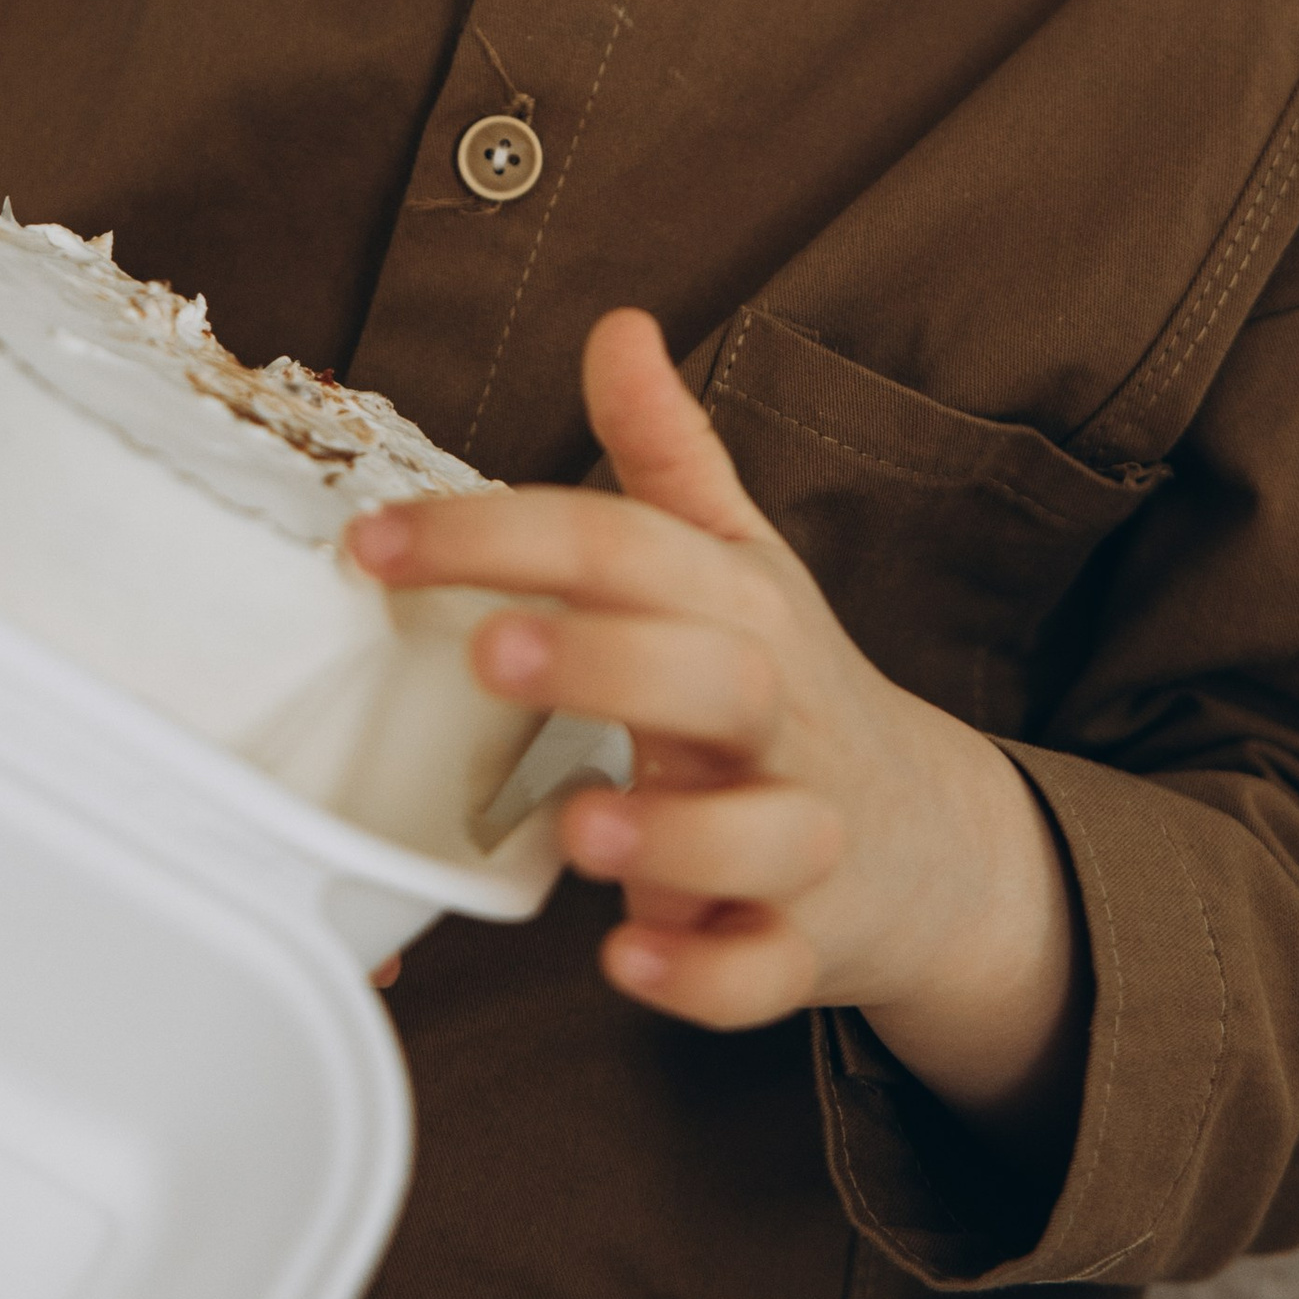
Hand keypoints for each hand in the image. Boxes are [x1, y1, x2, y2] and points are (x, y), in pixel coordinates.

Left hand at [347, 311, 1086, 1144]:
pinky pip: (767, 969)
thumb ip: (666, 453)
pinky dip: (706, 974)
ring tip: (577, 825)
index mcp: (740, 607)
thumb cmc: (790, 688)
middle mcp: (779, 711)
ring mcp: (801, 832)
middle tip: (489, 654)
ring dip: (672, 828)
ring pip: (763, 832)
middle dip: (607, 662)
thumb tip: (617, 325)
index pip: (627, 549)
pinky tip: (632, 958)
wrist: (925, 844)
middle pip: (716, 674)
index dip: (500, 538)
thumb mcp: (738, 560)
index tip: (372, 545)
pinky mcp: (803, 940)